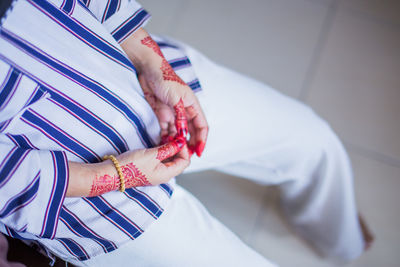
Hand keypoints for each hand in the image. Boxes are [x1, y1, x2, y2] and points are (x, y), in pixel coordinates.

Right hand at [67, 137, 188, 196]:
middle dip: (178, 148)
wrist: (112, 173)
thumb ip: (168, 149)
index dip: (184, 149)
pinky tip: (160, 143)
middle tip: (174, 136)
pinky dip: (163, 151)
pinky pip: (161, 160)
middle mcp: (163, 175)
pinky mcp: (149, 170)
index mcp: (167, 174)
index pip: (185, 162)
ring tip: (167, 138)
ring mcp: (156, 173)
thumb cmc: (131, 166)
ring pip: (170, 160)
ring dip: (171, 149)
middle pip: (178, 161)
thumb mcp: (152, 154)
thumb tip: (180, 143)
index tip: (179, 137)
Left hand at [138, 69, 207, 156]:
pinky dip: (166, 138)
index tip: (198, 152)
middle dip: (190, 144)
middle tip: (186, 157)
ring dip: (178, 143)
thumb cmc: (165, 79)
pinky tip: (164, 146)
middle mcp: (185, 111)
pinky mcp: (162, 114)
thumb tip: (184, 134)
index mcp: (193, 105)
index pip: (201, 126)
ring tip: (175, 154)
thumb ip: (180, 116)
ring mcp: (174, 113)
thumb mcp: (175, 98)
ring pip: (179, 132)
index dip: (202, 140)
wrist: (148, 69)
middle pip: (191, 131)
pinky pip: (167, 130)